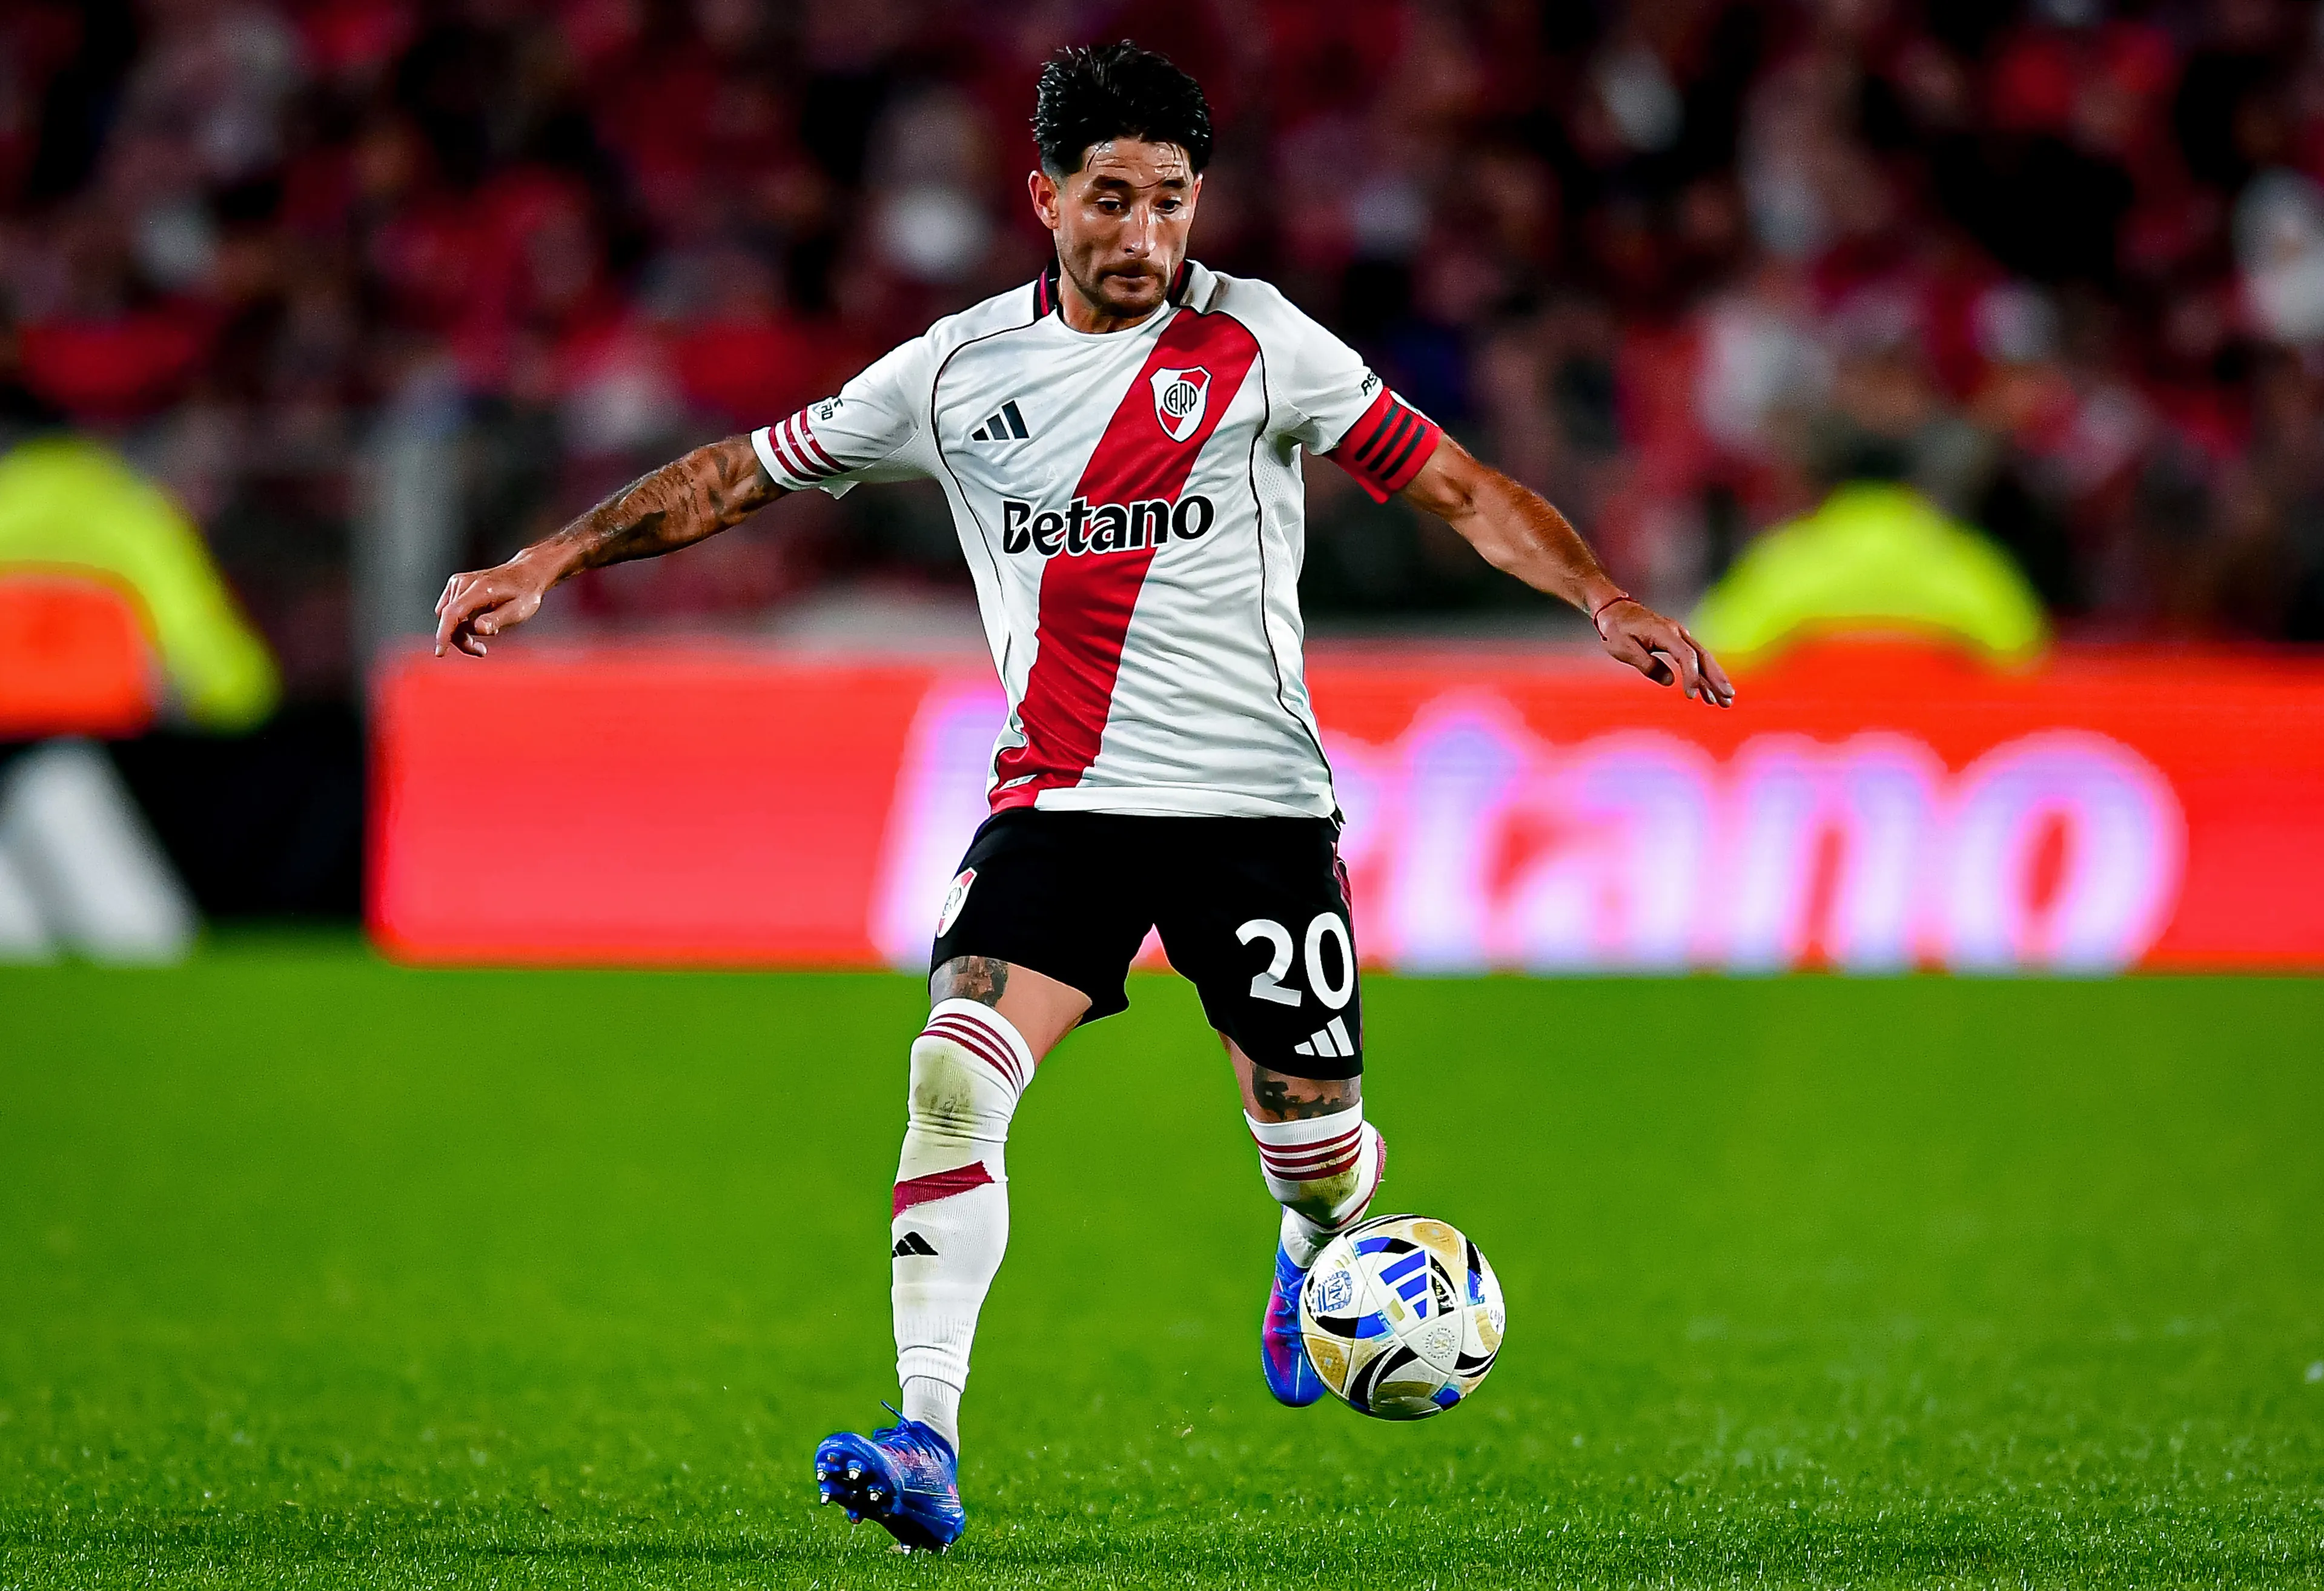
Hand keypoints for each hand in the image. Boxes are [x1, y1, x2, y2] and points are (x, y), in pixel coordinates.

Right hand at [434, 554, 555, 657]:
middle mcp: (464, 582)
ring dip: (461, 632)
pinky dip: (461, 623)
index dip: (444, 634)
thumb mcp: (518, 610)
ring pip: (447, 617)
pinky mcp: (457, 586)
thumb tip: (479, 629)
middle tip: (481, 650)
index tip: (440, 653)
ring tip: (489, 633)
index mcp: (479, 588)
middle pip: (448, 619)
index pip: (453, 613)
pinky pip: (450, 611)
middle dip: (460, 639)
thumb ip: (497, 620)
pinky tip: (481, 623)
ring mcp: (458, 583)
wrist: (526, 574)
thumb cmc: (524, 592)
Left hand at [1593, 598, 1734, 706]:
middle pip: (1702, 656)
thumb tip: (1670, 681)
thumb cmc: (1616, 629)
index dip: (1692, 676)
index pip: (1686, 656)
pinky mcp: (1677, 642)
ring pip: (1702, 659)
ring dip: (1714, 680)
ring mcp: (1679, 636)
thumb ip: (1647, 664)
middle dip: (1717, 678)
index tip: (1691, 695)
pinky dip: (1702, 676)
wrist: (1614, 610)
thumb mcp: (1624, 648)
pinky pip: (1694, 660)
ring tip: (1725, 702)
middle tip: (1728, 697)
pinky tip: (1708, 693)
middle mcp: (1677, 632)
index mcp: (1664, 632)